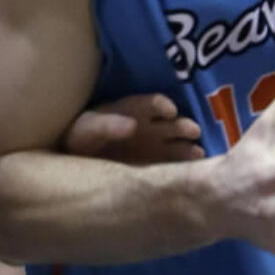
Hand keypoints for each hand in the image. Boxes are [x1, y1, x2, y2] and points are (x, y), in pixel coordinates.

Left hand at [62, 94, 204, 165]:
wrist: (75, 161)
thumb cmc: (82, 137)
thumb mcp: (89, 129)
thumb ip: (108, 125)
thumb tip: (132, 125)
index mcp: (132, 111)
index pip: (151, 103)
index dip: (161, 105)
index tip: (170, 111)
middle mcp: (147, 126)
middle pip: (169, 123)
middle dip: (182, 126)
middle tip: (193, 131)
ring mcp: (152, 146)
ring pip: (175, 144)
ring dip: (187, 147)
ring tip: (199, 153)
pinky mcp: (152, 166)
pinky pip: (171, 164)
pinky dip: (183, 166)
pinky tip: (193, 170)